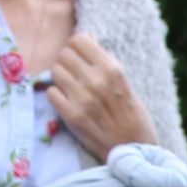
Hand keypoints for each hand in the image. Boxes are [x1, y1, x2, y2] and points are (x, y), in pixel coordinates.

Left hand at [33, 31, 155, 161]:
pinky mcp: (72, 117)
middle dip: (67, 63)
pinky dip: (57, 96)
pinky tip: (68, 102)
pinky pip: (51, 93)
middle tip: (75, 75)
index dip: (76, 48)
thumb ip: (104, 60)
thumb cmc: (132, 115)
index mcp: (112, 69)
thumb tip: (88, 36)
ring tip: (72, 89)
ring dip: (61, 79)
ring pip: (55, 72)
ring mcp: (82, 99)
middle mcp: (96, 81)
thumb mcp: (124, 82)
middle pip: (64, 54)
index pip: (78, 40)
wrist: (134, 149)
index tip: (80, 58)